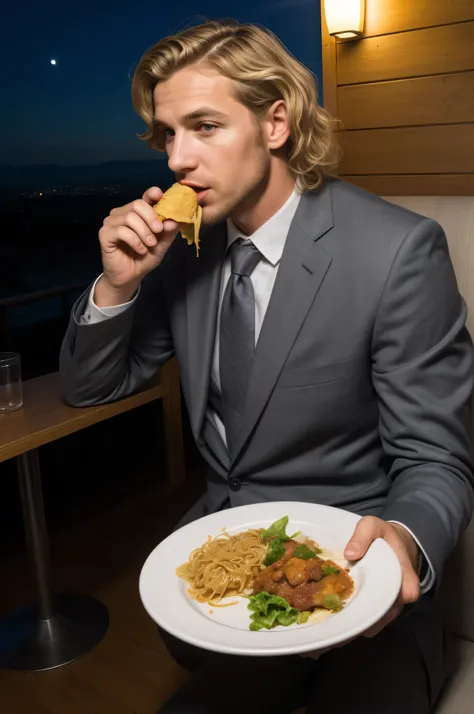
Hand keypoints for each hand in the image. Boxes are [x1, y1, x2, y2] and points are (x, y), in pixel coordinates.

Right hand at [96, 186, 178, 304]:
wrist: (130, 276)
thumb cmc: (144, 258)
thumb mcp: (162, 245)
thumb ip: (168, 232)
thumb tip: (174, 220)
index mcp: (137, 213)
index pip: (144, 198)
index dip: (152, 194)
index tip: (160, 196)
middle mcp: (123, 213)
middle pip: (137, 204)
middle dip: (151, 217)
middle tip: (158, 231)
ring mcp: (112, 222)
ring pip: (130, 217)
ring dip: (144, 232)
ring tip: (149, 245)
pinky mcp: (105, 234)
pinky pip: (121, 231)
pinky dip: (135, 241)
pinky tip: (140, 249)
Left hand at [301, 517, 419, 659]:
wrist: (390, 546)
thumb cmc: (382, 536)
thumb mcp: (373, 525)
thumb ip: (363, 534)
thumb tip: (350, 553)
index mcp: (403, 576)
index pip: (406, 592)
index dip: (390, 605)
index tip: (369, 615)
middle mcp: (394, 598)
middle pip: (380, 619)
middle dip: (356, 629)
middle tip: (330, 638)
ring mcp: (381, 608)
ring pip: (367, 625)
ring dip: (346, 632)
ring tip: (319, 638)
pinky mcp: (369, 609)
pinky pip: (358, 621)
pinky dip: (342, 626)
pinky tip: (320, 629)